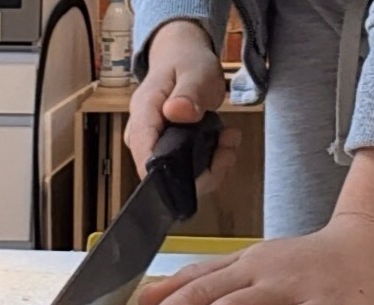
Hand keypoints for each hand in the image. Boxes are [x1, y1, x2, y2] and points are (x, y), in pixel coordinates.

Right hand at [125, 20, 240, 192]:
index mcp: (143, 115)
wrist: (182, 58)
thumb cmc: (186, 63)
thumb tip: (177, 112)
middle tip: (229, 145)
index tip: (211, 167)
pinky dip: (213, 163)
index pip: (146, 159)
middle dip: (203, 170)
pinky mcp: (168, 153)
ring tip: (230, 139)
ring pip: (180, 177)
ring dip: (213, 166)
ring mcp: (154, 146)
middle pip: (165, 174)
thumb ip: (189, 92)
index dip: (174, 175)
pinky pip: (189, 171)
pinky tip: (225, 142)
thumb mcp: (195, 71)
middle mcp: (143, 137)